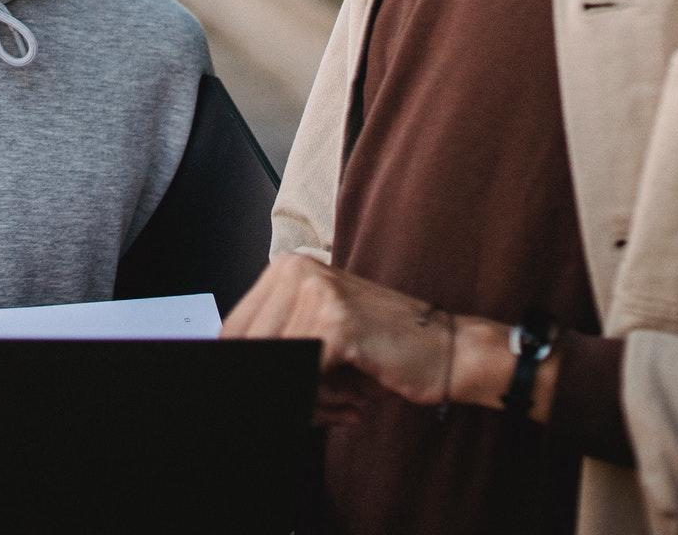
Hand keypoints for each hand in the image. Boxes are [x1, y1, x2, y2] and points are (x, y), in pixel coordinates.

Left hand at [225, 253, 452, 408]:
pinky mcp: (336, 323)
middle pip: (248, 347)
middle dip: (278, 385)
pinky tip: (349, 402)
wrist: (449, 351)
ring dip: (303, 398)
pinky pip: (302, 378)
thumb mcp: (317, 341)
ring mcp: (316, 293)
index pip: (234, 330)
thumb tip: (228, 366)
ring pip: (276, 364)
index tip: (266, 390)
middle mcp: (295, 271)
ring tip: (336, 403)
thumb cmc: (382, 349)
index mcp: (286, 269)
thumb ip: (275, 349)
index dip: (246, 369)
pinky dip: (320, 403)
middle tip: (312, 408)